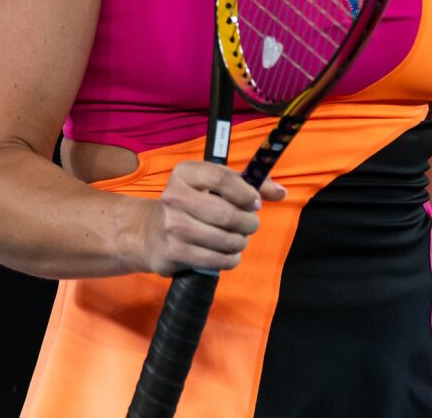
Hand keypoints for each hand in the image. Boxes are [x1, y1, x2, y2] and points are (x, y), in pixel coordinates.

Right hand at [136, 160, 286, 275]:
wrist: (149, 233)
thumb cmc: (192, 205)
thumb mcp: (213, 186)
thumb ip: (248, 185)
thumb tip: (281, 192)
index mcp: (186, 173)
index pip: (223, 178)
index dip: (246, 192)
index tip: (256, 203)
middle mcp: (175, 196)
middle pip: (227, 213)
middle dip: (248, 222)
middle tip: (250, 224)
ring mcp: (173, 225)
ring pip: (225, 239)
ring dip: (240, 242)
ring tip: (238, 239)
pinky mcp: (174, 251)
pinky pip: (217, 259)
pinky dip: (230, 259)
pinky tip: (228, 254)